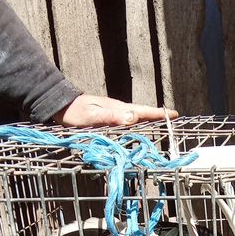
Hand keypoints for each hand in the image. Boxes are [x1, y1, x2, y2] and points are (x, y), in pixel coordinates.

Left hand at [53, 94, 178, 126]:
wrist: (60, 106)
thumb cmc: (75, 112)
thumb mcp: (93, 116)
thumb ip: (112, 116)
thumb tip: (133, 117)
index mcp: (118, 109)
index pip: (143, 111)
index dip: (158, 114)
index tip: (174, 115)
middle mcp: (119, 111)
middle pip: (143, 114)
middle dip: (158, 117)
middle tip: (172, 120)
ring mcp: (114, 114)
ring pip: (136, 118)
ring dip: (148, 121)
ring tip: (160, 125)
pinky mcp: (108, 119)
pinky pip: (127, 123)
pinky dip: (137, 125)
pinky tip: (138, 129)